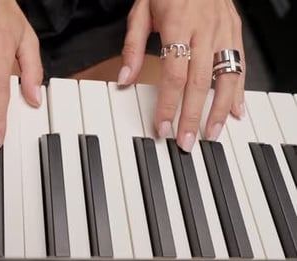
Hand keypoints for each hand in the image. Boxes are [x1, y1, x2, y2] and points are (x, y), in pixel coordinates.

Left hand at [119, 0, 244, 151]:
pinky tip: (236, 110)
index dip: (168, 105)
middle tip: (186, 142)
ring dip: (219, 110)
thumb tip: (125, 79)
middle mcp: (204, 31)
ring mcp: (223, 31)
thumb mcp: (141, 11)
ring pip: (226, 77)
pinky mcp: (235, 31)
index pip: (173, 75)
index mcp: (177, 26)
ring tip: (212, 133)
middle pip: (200, 82)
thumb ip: (133, 47)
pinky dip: (239, 91)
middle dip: (192, 116)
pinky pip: (240, 65)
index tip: (162, 127)